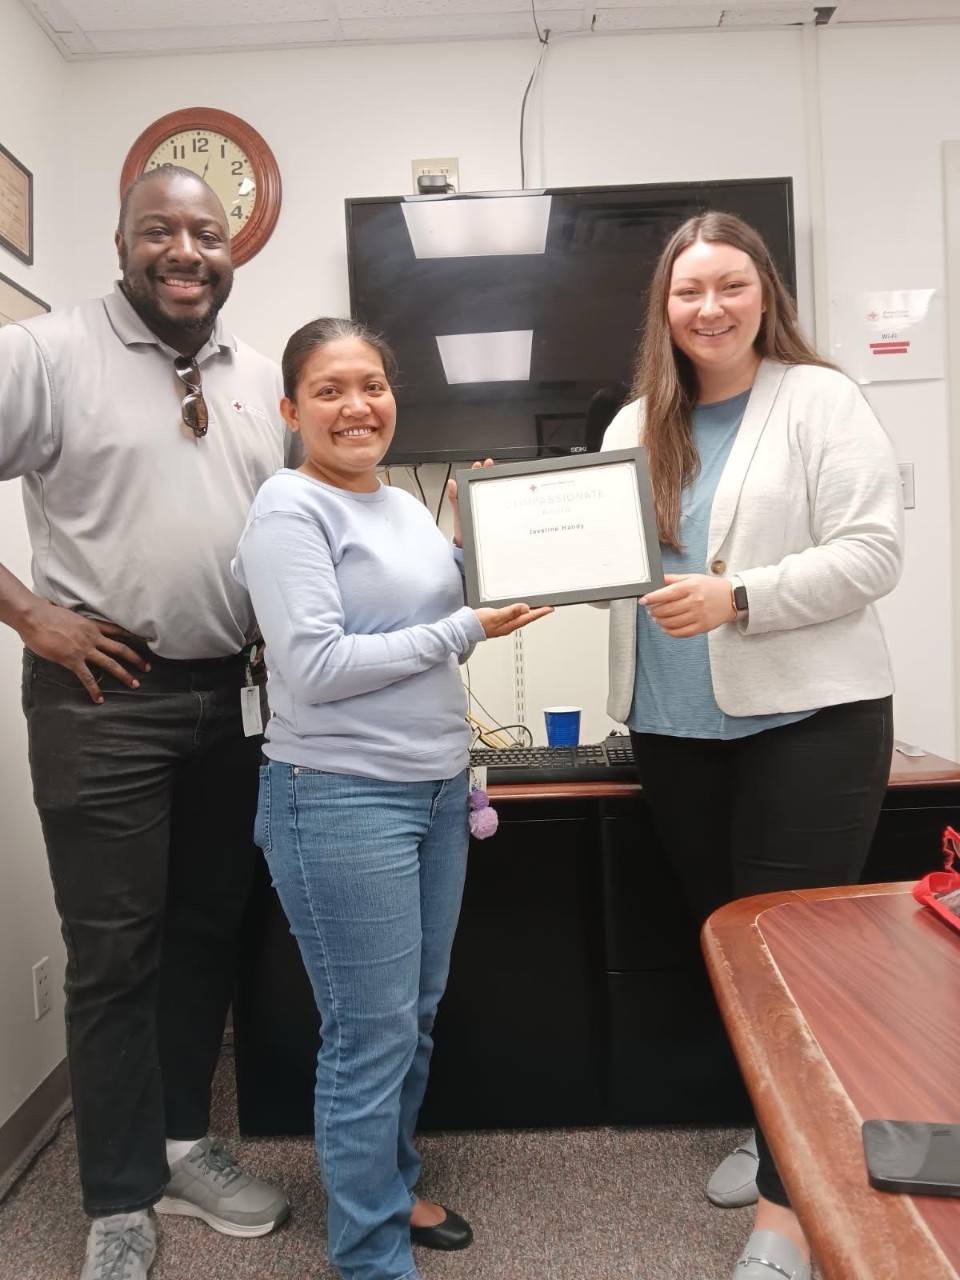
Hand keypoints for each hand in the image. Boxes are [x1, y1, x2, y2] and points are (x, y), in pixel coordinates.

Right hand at [18, 600, 149, 702]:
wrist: (34, 616)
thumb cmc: (46, 613)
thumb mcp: (69, 616)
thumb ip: (78, 624)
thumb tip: (75, 626)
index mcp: (92, 625)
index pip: (117, 630)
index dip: (132, 636)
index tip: (145, 642)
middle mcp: (92, 637)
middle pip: (120, 649)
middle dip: (136, 659)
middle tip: (148, 668)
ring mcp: (84, 648)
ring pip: (110, 663)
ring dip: (124, 674)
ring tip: (135, 684)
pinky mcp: (72, 659)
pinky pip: (87, 677)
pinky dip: (94, 689)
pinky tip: (99, 699)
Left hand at [448, 458, 493, 547]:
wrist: (468, 546)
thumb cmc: (461, 529)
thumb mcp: (457, 511)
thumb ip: (454, 497)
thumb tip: (451, 483)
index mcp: (468, 497)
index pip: (472, 480)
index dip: (477, 471)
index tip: (480, 464)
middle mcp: (477, 500)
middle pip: (483, 483)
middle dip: (488, 473)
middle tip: (490, 465)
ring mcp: (486, 507)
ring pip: (491, 492)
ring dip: (495, 483)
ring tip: (497, 474)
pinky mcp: (493, 514)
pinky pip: (498, 504)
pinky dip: (502, 497)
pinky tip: (504, 491)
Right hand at [475, 602, 553, 638]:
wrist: (464, 629)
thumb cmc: (477, 623)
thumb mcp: (496, 615)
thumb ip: (511, 611)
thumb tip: (525, 608)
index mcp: (509, 625)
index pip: (528, 617)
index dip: (540, 613)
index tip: (550, 608)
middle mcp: (508, 627)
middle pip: (526, 619)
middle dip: (537, 613)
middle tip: (547, 608)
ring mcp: (503, 625)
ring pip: (520, 619)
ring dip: (529, 613)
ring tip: (537, 609)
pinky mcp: (498, 623)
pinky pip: (512, 618)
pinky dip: (518, 613)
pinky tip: (518, 611)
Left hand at [639, 573, 735, 637]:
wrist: (732, 598)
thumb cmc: (711, 587)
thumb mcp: (692, 577)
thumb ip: (673, 579)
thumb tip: (655, 580)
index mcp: (692, 587)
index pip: (667, 594)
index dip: (652, 598)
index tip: (643, 600)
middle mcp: (695, 601)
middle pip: (667, 610)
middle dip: (654, 611)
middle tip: (650, 610)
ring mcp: (699, 616)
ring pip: (672, 623)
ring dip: (660, 621)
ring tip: (657, 618)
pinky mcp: (702, 627)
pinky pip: (681, 633)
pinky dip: (670, 631)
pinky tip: (665, 627)